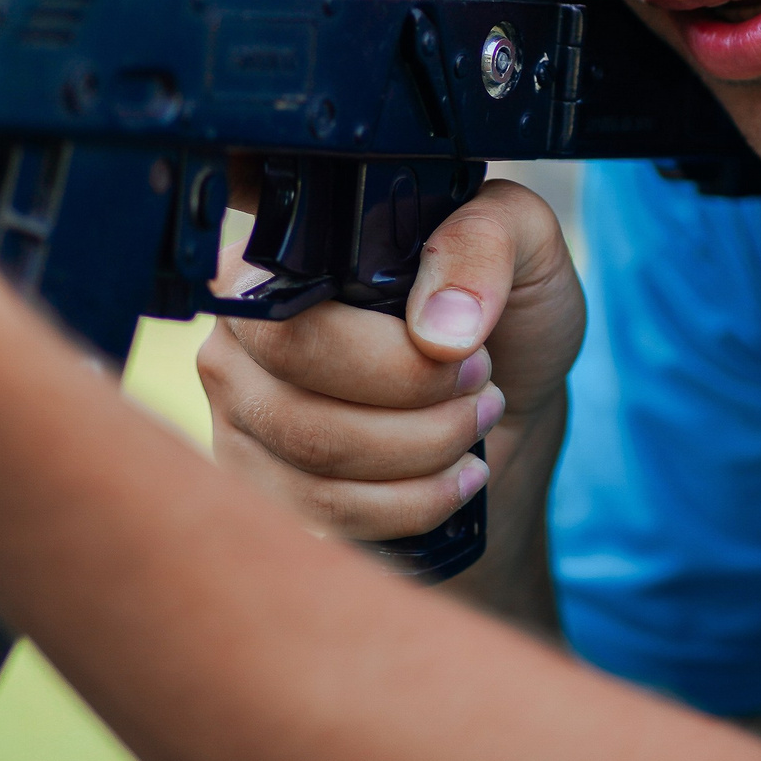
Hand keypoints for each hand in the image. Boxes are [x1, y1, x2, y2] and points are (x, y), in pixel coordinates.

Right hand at [197, 179, 584, 542]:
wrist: (509, 397)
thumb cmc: (501, 306)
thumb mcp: (521, 240)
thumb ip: (483, 244)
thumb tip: (438, 331)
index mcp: (275, 266)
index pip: (289, 327)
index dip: (386, 360)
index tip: (468, 358)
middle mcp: (239, 342)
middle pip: (297, 410)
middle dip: (417, 416)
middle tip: (484, 393)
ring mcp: (241, 422)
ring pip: (315, 469)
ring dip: (422, 458)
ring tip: (477, 426)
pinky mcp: (268, 491)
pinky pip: (324, 520)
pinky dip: (411, 506)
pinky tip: (458, 479)